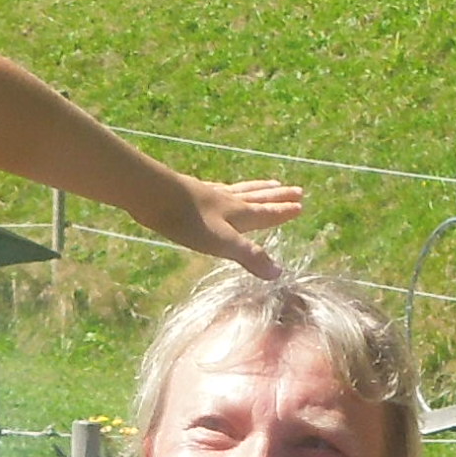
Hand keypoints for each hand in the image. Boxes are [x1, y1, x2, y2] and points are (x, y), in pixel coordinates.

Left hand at [156, 176, 303, 278]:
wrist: (155, 196)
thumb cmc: (188, 221)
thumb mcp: (222, 243)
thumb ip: (249, 256)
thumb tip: (278, 273)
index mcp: (239, 214)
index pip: (267, 213)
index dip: (283, 212)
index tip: (300, 206)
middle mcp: (229, 202)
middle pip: (259, 198)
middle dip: (278, 196)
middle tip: (296, 190)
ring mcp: (211, 195)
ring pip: (242, 191)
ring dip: (259, 189)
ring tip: (272, 183)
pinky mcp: (193, 193)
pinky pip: (221, 189)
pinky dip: (232, 189)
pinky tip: (224, 189)